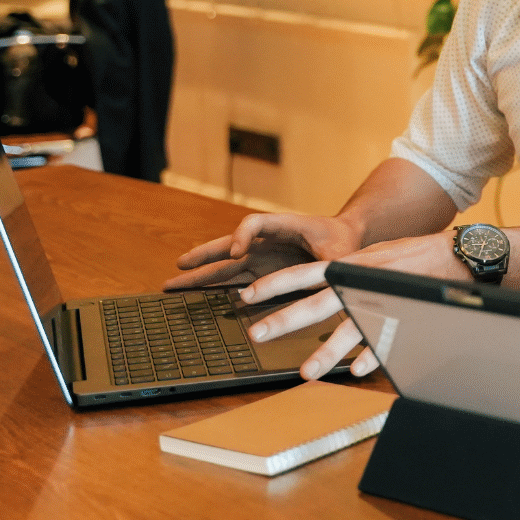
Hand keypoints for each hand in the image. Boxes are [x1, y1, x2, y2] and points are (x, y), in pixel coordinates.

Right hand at [165, 213, 363, 291]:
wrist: (347, 239)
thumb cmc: (343, 243)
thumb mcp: (340, 254)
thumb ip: (330, 267)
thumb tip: (329, 281)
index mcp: (285, 226)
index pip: (256, 223)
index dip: (243, 235)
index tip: (236, 251)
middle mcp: (267, 240)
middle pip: (228, 243)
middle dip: (204, 254)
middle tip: (180, 265)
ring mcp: (262, 256)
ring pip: (225, 264)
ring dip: (200, 273)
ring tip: (172, 283)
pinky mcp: (262, 271)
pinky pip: (234, 278)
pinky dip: (215, 286)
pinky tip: (196, 296)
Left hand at [244, 231, 471, 380]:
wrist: (458, 253)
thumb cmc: (416, 257)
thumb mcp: (375, 258)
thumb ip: (351, 273)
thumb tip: (325, 285)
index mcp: (352, 265)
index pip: (305, 273)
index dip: (275, 284)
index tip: (247, 295)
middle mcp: (361, 280)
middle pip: (317, 302)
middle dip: (284, 319)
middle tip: (257, 334)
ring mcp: (382, 299)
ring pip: (349, 328)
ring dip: (326, 352)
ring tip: (306, 372)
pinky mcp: (404, 315)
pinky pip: (385, 340)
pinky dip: (372, 355)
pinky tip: (360, 370)